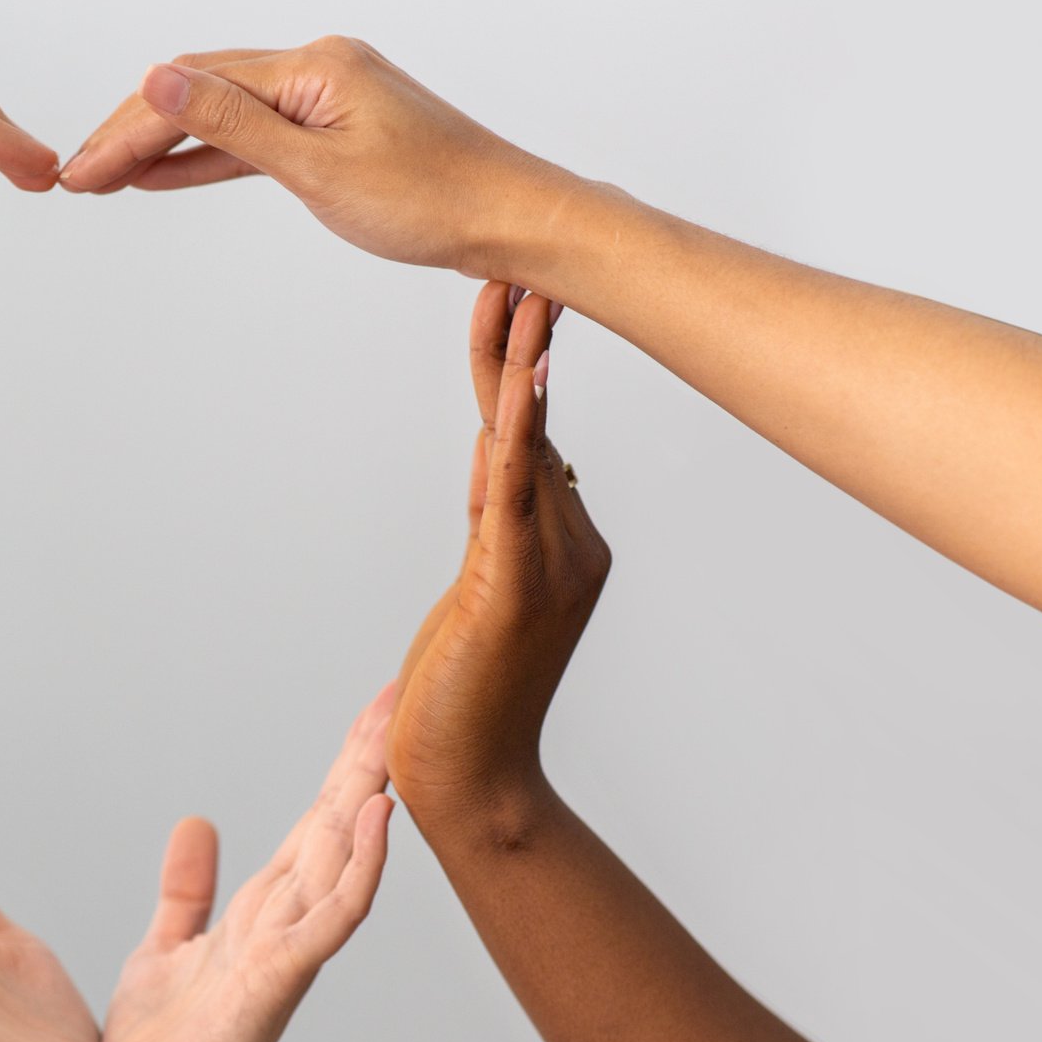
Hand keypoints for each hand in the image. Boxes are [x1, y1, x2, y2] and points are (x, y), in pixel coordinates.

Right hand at [56, 36, 572, 275]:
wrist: (510, 218)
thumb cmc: (433, 201)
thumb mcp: (317, 171)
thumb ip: (231, 126)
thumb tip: (158, 78)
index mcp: (314, 67)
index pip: (194, 88)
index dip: (129, 130)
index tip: (81, 172)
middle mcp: (319, 67)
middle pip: (200, 89)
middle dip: (132, 131)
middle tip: (77, 176)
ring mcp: (331, 95)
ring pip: (224, 112)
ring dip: (163, 144)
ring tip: (106, 177)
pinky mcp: (340, 126)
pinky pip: (257, 134)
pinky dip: (209, 155)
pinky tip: (169, 174)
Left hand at [102, 689, 395, 1041]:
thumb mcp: (169, 945)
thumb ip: (189, 887)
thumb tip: (197, 823)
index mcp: (264, 908)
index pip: (316, 818)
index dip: (346, 761)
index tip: (380, 702)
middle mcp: (287, 920)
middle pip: (338, 822)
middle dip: (367, 757)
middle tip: (407, 687)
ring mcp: (287, 949)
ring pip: (341, 857)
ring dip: (370, 796)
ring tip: (396, 733)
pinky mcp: (275, 979)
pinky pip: (327, 916)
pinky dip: (355, 868)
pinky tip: (373, 820)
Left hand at [388, 283, 609, 839]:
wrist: (469, 778)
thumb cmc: (469, 691)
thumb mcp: (486, 586)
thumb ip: (504, 520)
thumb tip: (510, 454)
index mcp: (567, 544)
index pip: (535, 436)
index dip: (523, 363)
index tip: (524, 292)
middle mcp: (571, 547)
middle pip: (535, 427)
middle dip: (527, 345)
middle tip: (526, 263)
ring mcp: (548, 570)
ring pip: (530, 450)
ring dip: (522, 370)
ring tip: (523, 296)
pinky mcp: (511, 593)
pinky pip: (510, 499)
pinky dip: (511, 441)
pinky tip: (516, 391)